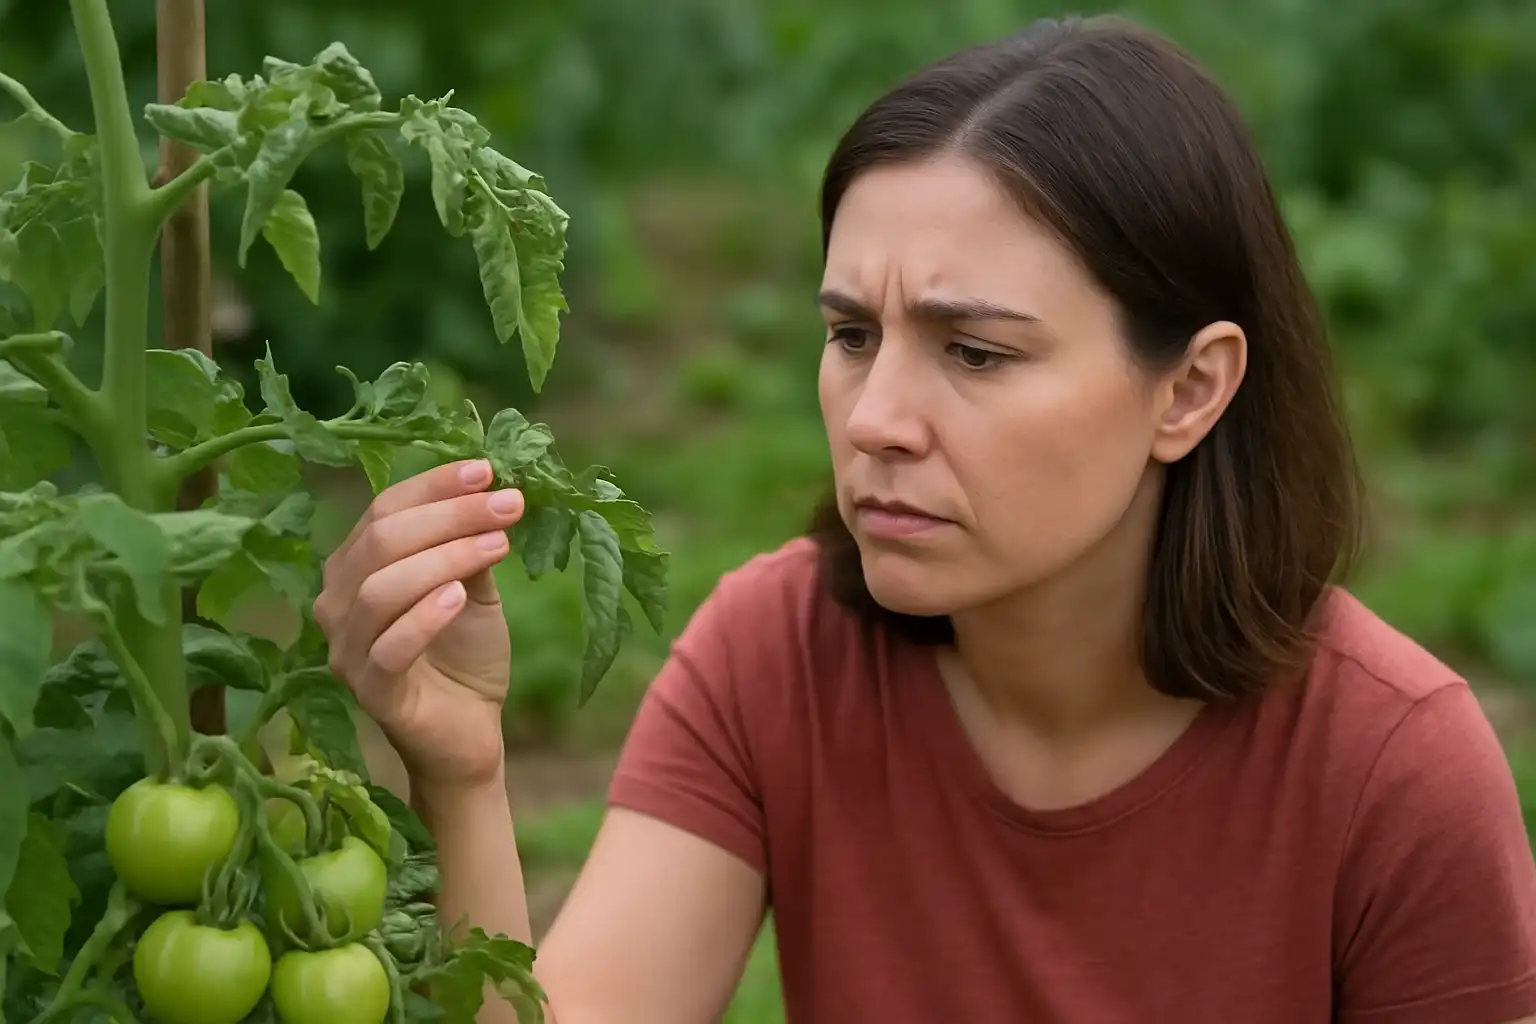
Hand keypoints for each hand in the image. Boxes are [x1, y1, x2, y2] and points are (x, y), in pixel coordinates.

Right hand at [313, 459, 522, 792]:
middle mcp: (338, 601)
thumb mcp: (474, 588)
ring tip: (497, 544)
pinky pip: (388, 648)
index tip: (488, 470)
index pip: (384, 508)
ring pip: (381, 588)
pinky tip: (459, 597)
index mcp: (356, 566)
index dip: (435, 486)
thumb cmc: (464, 654)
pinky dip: (423, 617)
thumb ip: (472, 546)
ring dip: (444, 558)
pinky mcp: (370, 691)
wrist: (469, 730)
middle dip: (450, 515)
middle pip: (383, 540)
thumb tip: (492, 492)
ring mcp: (347, 649)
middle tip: (508, 505)